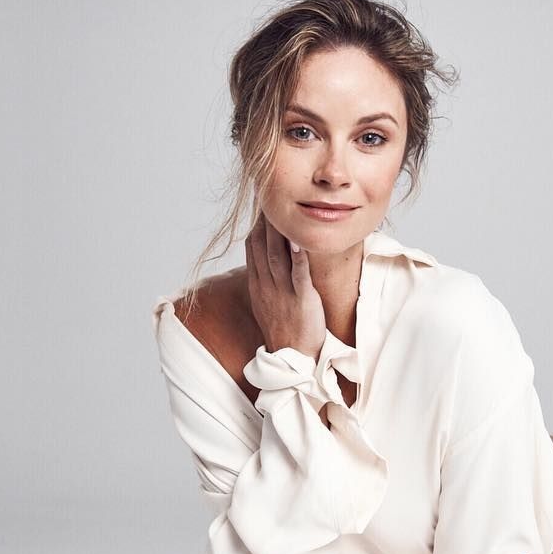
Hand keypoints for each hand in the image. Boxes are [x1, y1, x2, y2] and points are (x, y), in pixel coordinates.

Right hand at [246, 212, 325, 358]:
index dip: (255, 224)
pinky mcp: (301, 300)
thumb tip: (267, 262)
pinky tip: (300, 239)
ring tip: (281, 209)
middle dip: (264, 220)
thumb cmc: (285, 331)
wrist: (292, 358)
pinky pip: (298, 275)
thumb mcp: (268, 303)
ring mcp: (282, 293)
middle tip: (268, 195)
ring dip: (278, 231)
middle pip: (261, 246)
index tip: (260, 205)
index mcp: (258, 285)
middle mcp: (266, 286)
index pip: (252, 248)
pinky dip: (299, 256)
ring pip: (276, 256)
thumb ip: (267, 280)